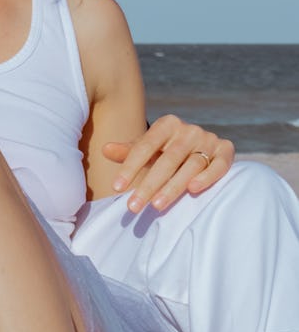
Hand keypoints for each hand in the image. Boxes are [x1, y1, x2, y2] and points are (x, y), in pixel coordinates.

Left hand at [103, 115, 234, 213]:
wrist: (203, 146)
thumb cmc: (168, 150)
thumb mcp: (148, 149)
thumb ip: (129, 151)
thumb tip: (105, 150)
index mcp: (167, 124)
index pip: (144, 146)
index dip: (130, 167)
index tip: (116, 188)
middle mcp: (188, 129)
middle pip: (167, 159)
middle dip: (148, 184)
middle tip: (133, 206)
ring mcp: (208, 139)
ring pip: (191, 165)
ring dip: (173, 186)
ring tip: (156, 205)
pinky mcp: (226, 151)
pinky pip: (219, 165)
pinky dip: (207, 177)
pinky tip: (193, 190)